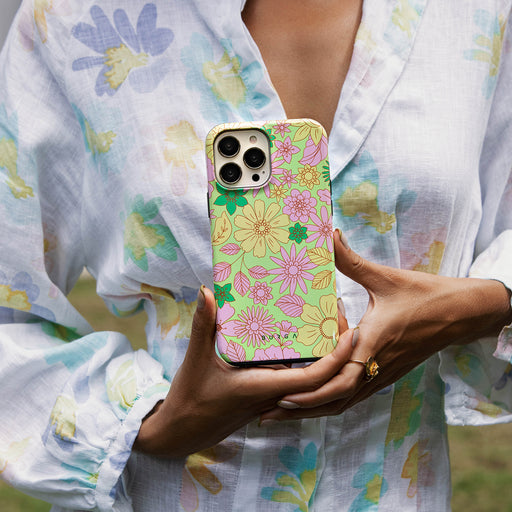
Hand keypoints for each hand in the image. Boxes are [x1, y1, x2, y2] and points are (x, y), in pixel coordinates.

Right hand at [134, 285, 349, 456]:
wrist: (181, 432)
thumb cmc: (189, 399)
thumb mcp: (195, 359)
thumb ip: (203, 324)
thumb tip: (207, 292)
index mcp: (264, 387)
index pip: (313, 378)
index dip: (336, 358)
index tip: (350, 333)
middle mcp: (274, 395)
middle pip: (319, 377)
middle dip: (336, 352)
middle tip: (339, 317)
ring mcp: (272, 398)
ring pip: (309, 380)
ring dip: (324, 357)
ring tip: (327, 323)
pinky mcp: (265, 396)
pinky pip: (294, 381)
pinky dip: (306, 363)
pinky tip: (300, 341)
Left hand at [260, 230, 511, 421]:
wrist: (462, 313)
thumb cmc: (425, 295)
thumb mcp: (385, 277)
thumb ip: (351, 260)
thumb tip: (330, 235)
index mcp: (372, 344)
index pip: (339, 380)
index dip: (309, 393)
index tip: (281, 396)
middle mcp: (375, 366)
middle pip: (335, 401)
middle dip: (301, 409)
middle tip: (268, 413)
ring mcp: (383, 375)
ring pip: (345, 403)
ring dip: (315, 410)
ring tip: (285, 411)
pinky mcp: (387, 374)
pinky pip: (356, 396)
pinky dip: (333, 402)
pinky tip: (317, 399)